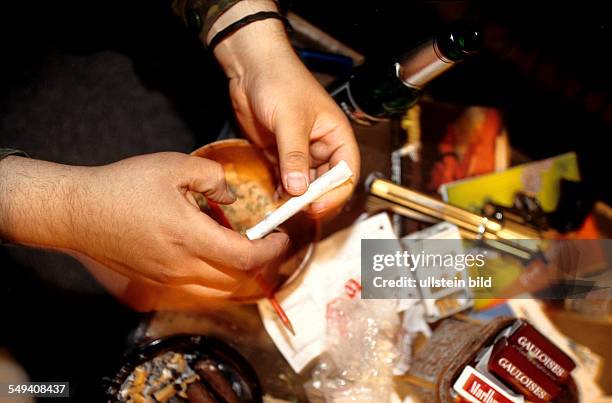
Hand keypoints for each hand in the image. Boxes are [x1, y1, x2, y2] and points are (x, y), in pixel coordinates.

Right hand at [0, 153, 288, 299]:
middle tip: (273, 248)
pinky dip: (219, 290)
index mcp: (190, 237)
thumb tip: (231, 196)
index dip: (272, 251)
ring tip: (254, 262)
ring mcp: (167, 281)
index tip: (282, 238)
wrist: (78, 213)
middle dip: (264, 268)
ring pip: (219, 295)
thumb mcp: (173, 166)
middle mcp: (181, 267)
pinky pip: (197, 297)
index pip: (246, 258)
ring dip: (244, 283)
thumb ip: (212, 177)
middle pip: (238, 283)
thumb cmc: (122, 187)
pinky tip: (221, 273)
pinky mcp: (154, 286)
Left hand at [210, 1, 359, 219]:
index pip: (346, 172)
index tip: (317, 205)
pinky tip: (275, 195)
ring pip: (305, 184)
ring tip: (284, 206)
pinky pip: (285, 179)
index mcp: (336, 135)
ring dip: (297, 197)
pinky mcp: (280, 154)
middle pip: (326, 183)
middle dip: (314, 198)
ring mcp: (300, 152)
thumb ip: (294, 155)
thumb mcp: (290, 119)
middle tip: (297, 210)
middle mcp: (321, 146)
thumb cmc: (280, 80)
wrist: (251, 67)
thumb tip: (299, 188)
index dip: (336, 192)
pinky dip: (282, 189)